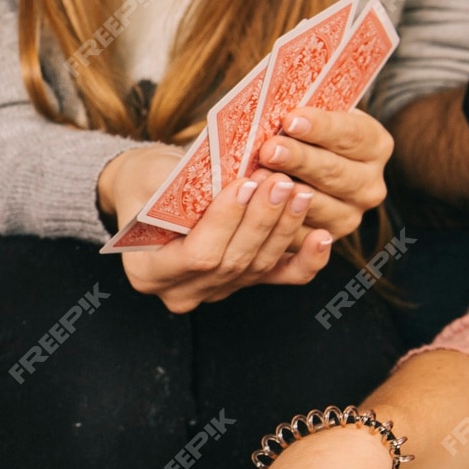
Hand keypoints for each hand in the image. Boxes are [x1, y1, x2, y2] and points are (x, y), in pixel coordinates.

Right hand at [106, 147, 331, 313]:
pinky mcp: (244, 282)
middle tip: (279, 181)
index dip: (225, 222)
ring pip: (259, 266)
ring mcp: (216, 291)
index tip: (244, 184)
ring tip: (297, 191)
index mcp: (148, 274)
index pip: (196, 256)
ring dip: (283, 228)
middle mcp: (182, 291)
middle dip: (260, 219)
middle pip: (232, 262)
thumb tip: (230, 176)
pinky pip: (281, 277)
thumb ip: (178, 185)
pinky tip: (323, 237)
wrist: (150, 191)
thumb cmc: (145, 182)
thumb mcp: (149, 178)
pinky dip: (307, 260)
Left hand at [253, 107, 391, 238]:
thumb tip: (274, 113)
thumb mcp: (311, 119)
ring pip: (318, 205)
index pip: (351, 134)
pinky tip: (255, 206)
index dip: (320, 127)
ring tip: (257, 178)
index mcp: (375, 145)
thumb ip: (300, 118)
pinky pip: (301, 234)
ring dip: (285, 193)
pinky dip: (276, 220)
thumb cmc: (303, 136)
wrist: (306, 172)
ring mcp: (350, 216)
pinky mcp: (324, 239)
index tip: (290, 119)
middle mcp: (370, 185)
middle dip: (299, 160)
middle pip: (334, 171)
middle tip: (269, 150)